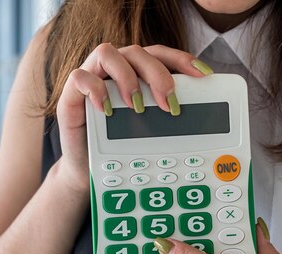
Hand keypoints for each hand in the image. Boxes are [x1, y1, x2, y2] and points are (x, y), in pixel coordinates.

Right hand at [54, 43, 213, 191]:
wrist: (92, 175)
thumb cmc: (125, 154)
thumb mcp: (155, 137)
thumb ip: (175, 126)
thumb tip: (210, 138)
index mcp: (139, 76)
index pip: (162, 55)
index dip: (183, 60)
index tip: (203, 76)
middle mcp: (116, 72)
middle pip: (139, 52)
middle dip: (158, 74)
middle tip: (169, 103)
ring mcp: (93, 80)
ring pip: (107, 52)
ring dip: (126, 76)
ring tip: (137, 105)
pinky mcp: (71, 95)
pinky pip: (79, 76)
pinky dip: (94, 89)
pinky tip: (107, 109)